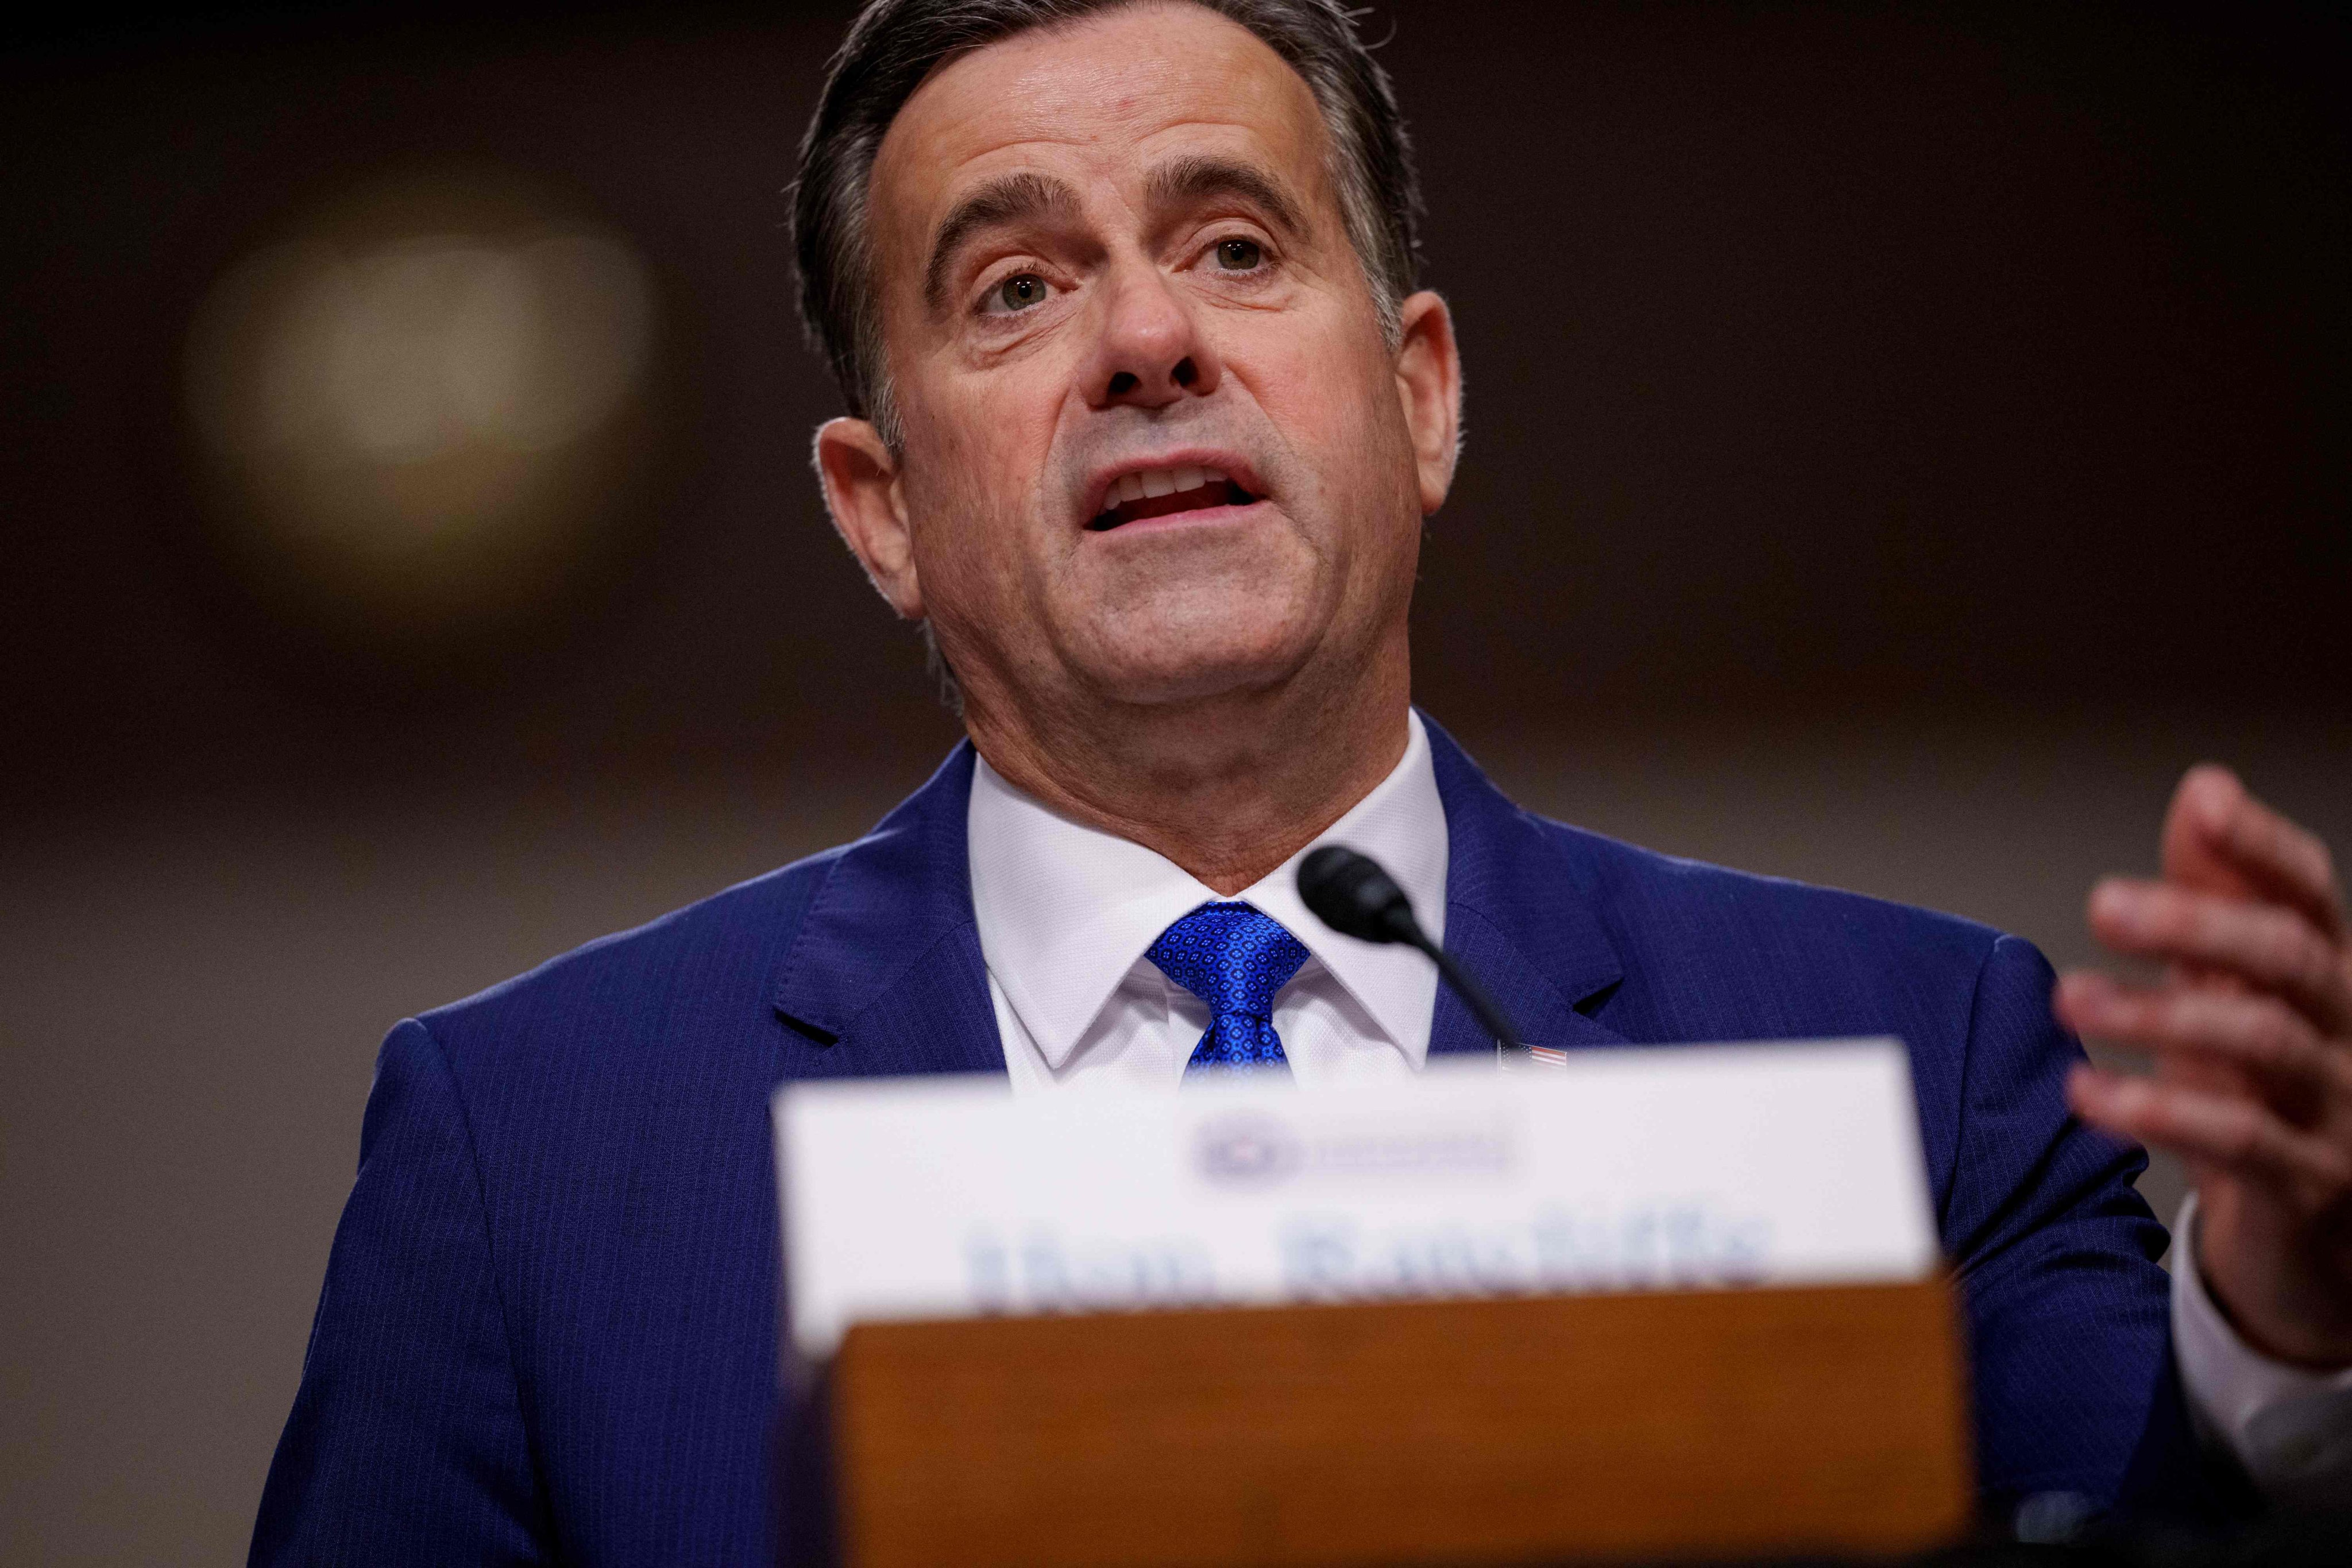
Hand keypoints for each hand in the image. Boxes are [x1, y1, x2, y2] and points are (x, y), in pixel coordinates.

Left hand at [2055, 763, 2351, 1367]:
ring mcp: (2337, 1107)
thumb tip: (2204, 787)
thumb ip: (2219, 892)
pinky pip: (2241, 1139)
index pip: (2308, 891)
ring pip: (2265, 1041)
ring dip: (2159, 1016)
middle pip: (2291, 955)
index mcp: (2326, 973)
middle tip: (2104, 904)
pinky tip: (2087, 1095)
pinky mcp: (2310, 1183)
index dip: (2261, 845)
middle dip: (2200, 921)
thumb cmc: (2265, 1091)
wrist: (2318, 1239)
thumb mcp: (2237, 985)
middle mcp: (2346, 1029)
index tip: (2203, 804)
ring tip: (2072, 1001)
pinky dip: (2160, 1112)